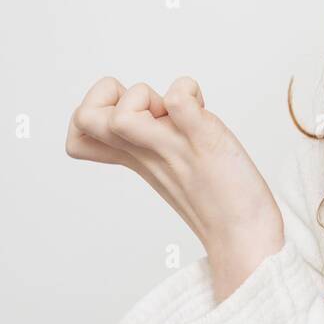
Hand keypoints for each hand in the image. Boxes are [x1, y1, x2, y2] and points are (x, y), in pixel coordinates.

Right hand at [65, 76, 283, 300]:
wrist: (245, 230)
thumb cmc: (215, 190)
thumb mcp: (167, 156)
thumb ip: (148, 130)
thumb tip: (143, 100)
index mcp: (132, 155)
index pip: (78, 129)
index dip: (96, 107)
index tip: (134, 114)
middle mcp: (143, 151)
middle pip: (84, 117)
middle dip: (113, 96)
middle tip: (152, 112)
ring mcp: (171, 146)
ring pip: (122, 114)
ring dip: (146, 96)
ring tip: (176, 114)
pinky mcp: (203, 141)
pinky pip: (180, 103)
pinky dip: (188, 93)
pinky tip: (202, 110)